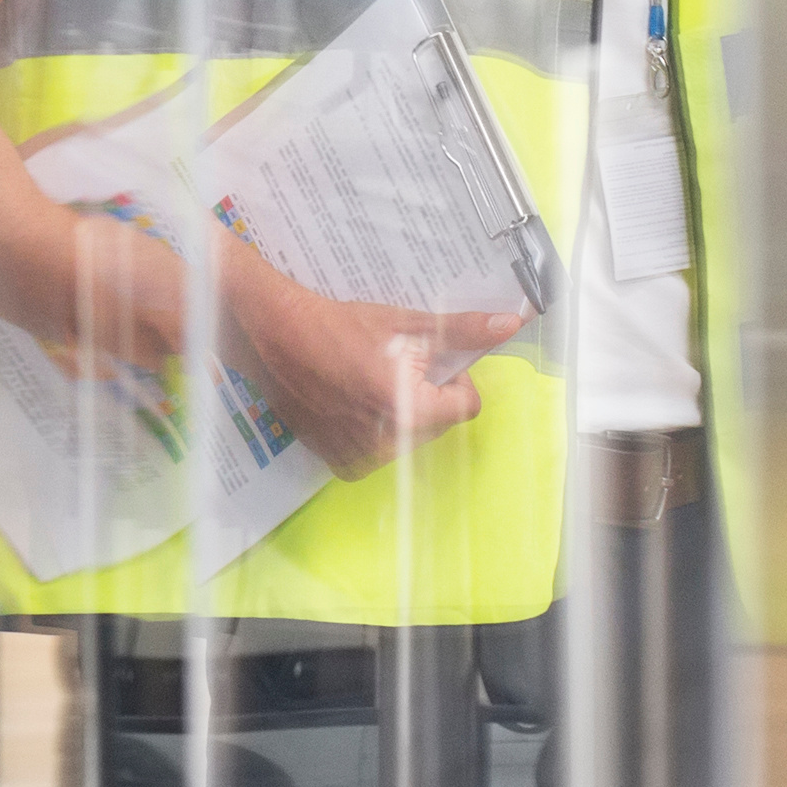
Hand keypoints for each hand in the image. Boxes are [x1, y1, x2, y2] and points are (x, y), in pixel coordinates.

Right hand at [213, 252, 499, 474]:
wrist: (276, 337)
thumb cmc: (340, 326)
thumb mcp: (407, 323)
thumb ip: (463, 330)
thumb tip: (510, 324)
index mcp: (411, 411)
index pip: (467, 406)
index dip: (453, 378)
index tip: (424, 359)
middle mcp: (388, 445)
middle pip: (439, 424)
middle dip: (427, 396)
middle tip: (392, 365)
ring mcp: (361, 458)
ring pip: (411, 438)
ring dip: (401, 413)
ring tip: (368, 381)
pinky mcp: (340, 463)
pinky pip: (380, 451)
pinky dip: (375, 430)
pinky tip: (351, 401)